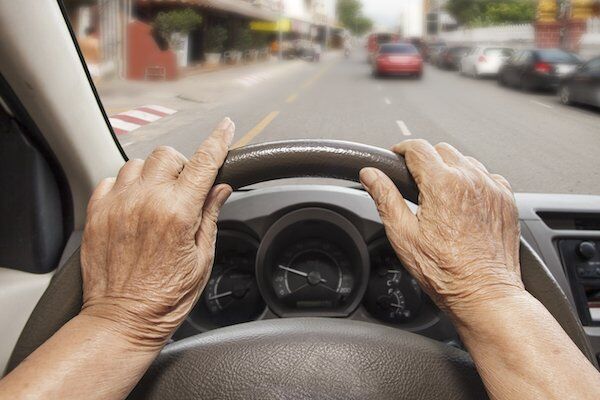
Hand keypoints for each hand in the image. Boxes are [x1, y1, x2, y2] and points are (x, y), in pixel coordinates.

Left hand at [80, 118, 234, 348]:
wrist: (122, 320)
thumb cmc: (165, 298)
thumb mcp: (201, 259)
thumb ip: (209, 216)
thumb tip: (220, 189)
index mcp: (177, 213)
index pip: (203, 164)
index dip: (218, 141)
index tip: (226, 128)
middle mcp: (145, 202)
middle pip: (167, 155)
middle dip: (181, 166)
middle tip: (184, 190)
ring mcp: (118, 206)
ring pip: (137, 163)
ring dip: (152, 175)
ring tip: (155, 199)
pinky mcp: (97, 214)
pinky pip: (110, 180)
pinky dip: (125, 186)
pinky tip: (133, 206)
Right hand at [360, 140, 523, 323]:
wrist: (484, 293)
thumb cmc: (445, 271)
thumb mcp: (403, 235)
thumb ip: (385, 198)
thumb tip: (370, 175)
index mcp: (443, 184)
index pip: (417, 148)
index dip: (401, 149)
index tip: (396, 157)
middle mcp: (471, 180)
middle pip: (442, 150)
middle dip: (425, 160)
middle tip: (415, 182)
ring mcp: (492, 188)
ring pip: (465, 161)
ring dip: (449, 169)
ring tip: (439, 195)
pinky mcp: (506, 200)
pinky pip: (487, 176)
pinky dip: (473, 182)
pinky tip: (463, 203)